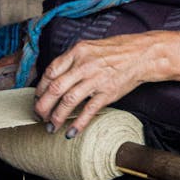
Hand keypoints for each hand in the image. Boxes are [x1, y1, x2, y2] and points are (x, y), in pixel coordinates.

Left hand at [34, 32, 163, 136]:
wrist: (141, 54)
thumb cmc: (116, 50)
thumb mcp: (90, 47)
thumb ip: (73, 60)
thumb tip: (55, 76)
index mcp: (77, 52)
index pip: (51, 72)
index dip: (41, 88)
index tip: (38, 97)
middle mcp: (84, 65)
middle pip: (55, 88)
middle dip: (42, 105)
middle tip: (39, 115)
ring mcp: (95, 80)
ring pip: (68, 101)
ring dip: (56, 117)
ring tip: (51, 126)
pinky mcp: (107, 93)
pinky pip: (88, 111)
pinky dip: (78, 124)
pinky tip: (70, 132)